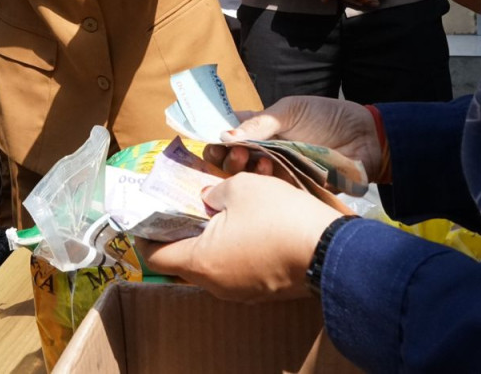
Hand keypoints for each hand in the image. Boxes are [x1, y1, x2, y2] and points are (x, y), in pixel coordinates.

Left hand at [134, 173, 340, 299]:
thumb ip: (215, 191)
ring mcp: (242, 292)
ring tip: (217, 208)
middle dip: (180, 232)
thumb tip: (209, 199)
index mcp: (202, 262)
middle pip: (183, 261)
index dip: (146, 234)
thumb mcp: (241, 187)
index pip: (155, 256)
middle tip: (183, 205)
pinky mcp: (264, 291)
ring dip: (210, 239)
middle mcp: (217, 285)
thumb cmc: (280, 217)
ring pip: (213, 265)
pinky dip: (233, 248)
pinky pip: (237, 269)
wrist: (335, 250)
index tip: (147, 215)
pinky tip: (244, 223)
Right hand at [205, 96, 381, 178]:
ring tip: (249, 159)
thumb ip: (260, 123)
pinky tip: (270, 171)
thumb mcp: (290, 110)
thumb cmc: (327, 117)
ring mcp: (281, 172)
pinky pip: (276, 191)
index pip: (232, 136)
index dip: (218, 140)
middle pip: (236, 160)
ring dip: (246, 169)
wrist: (366, 136)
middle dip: (228, 157)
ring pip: (253, 177)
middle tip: (234, 152)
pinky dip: (269, 182)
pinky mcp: (296, 188)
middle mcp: (267, 153)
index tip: (210, 141)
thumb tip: (226, 134)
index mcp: (263, 130)